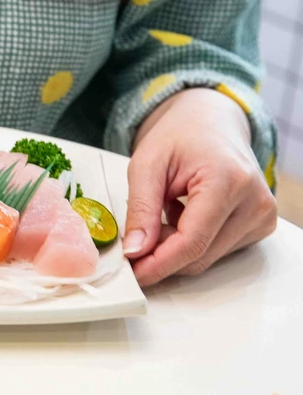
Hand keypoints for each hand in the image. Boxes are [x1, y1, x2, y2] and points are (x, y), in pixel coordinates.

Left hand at [123, 88, 276, 285]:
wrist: (210, 122)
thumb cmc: (180, 136)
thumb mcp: (147, 164)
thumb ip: (141, 209)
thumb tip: (136, 251)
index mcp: (229, 181)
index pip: (193, 242)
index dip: (158, 263)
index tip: (133, 272)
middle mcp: (255, 202)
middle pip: (200, 256)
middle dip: (161, 255)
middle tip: (136, 236)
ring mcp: (262, 216)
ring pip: (207, 258)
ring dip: (175, 246)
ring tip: (163, 210)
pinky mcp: (260, 224)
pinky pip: (217, 250)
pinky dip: (192, 241)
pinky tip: (183, 213)